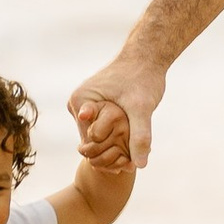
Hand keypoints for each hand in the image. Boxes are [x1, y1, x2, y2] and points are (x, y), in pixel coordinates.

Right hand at [71, 52, 165, 168]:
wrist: (147, 57)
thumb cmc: (143, 77)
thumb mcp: (142, 108)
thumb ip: (140, 135)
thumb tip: (140, 165)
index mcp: (80, 101)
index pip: (90, 141)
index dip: (109, 153)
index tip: (127, 162)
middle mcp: (77, 103)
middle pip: (92, 140)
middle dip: (111, 150)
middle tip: (133, 158)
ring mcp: (84, 105)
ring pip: (97, 136)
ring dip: (113, 145)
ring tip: (133, 152)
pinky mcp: (94, 106)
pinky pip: (101, 128)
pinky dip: (114, 137)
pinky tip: (130, 144)